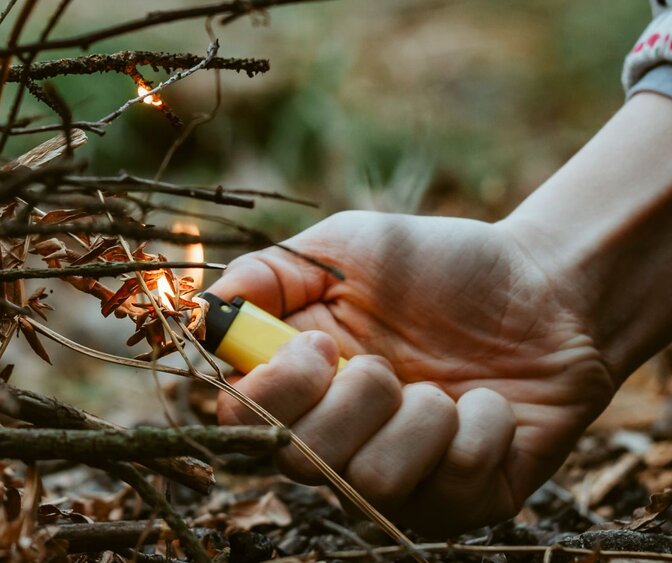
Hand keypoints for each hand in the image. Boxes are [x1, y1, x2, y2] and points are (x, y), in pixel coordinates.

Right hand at [211, 211, 615, 534]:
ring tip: (447, 385)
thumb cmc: (436, 265)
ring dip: (419, 419)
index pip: (237, 422)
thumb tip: (200, 305)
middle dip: (352, 402)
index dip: (269, 395)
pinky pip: (452, 488)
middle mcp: (339, 437)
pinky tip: (491, 403)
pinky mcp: (464, 499)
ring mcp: (402, 475)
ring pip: (374, 483)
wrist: (546, 288)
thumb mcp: (344, 248)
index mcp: (298, 383)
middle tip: (388, 362)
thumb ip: (266, 274)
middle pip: (299, 462)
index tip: (315, 346)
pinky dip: (479, 429)